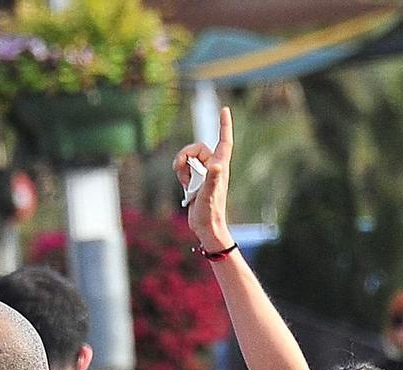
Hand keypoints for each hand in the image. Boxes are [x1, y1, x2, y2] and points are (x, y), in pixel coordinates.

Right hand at [173, 105, 234, 252]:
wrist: (206, 228)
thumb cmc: (210, 213)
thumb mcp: (209, 195)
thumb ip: (212, 180)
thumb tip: (217, 166)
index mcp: (220, 167)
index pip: (224, 141)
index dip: (224, 125)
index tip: (224, 109)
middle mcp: (214, 168)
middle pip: (198, 148)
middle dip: (185, 154)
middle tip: (177, 166)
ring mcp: (205, 174)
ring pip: (189, 159)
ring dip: (182, 167)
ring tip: (185, 183)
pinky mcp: (197, 181)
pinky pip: (185, 170)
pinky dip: (181, 175)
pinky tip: (185, 187)